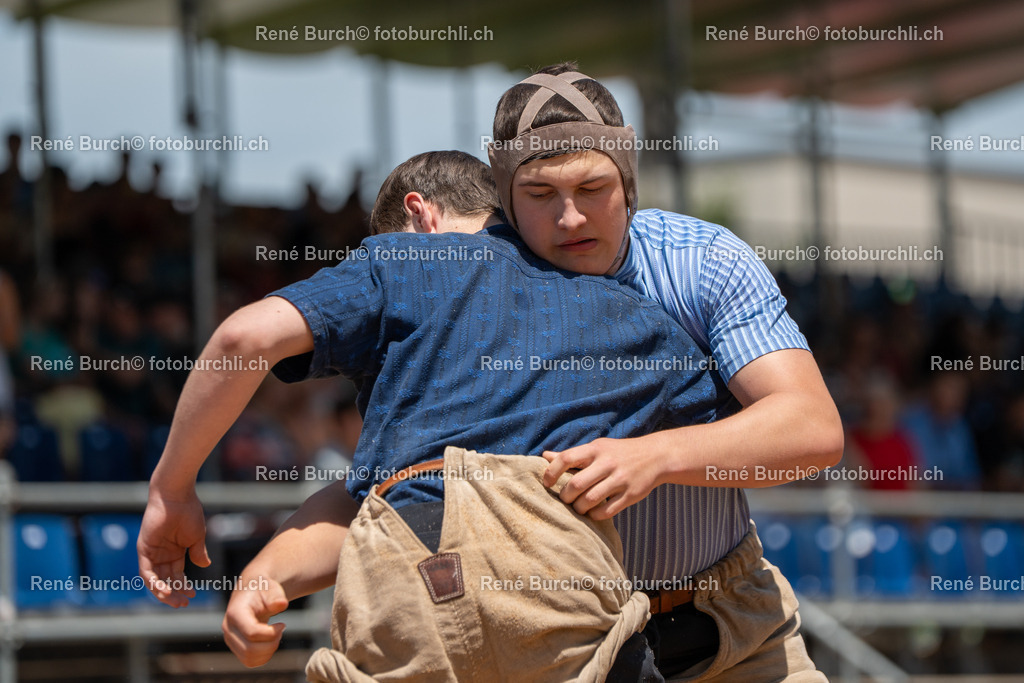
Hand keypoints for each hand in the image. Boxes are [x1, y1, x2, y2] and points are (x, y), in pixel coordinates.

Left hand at [138, 487, 210, 606]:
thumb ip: (198, 552)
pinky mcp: (144, 549)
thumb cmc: (189, 512)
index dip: (184, 587)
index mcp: (175, 552)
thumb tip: (204, 566)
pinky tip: (164, 590)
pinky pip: (146, 571)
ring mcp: (151, 552)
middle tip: (184, 603)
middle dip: (174, 594)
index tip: (193, 595)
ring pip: (154, 580)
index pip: (177, 575)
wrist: (177, 496)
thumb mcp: (196, 537)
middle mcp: (162, 554)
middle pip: (165, 580)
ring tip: (175, 600)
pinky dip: (153, 582)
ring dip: (163, 592)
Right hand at [222, 577, 288, 667]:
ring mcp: (231, 640)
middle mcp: (229, 628)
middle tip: (281, 629)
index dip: (271, 632)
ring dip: (268, 651)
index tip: (283, 624)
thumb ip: (276, 596)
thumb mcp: (271, 588)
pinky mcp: (236, 647)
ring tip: (276, 635)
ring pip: (249, 658)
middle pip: (250, 650)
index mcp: (235, 613)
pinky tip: (270, 641)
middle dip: (271, 643)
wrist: (252, 590)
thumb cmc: (263, 589)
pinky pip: (250, 661)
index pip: (251, 632)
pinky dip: (264, 656)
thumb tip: (282, 604)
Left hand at [542, 436, 661, 519]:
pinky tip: (592, 513)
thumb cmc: (618, 452)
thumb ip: (572, 455)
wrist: (656, 456)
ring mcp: (620, 479)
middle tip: (565, 500)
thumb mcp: (597, 448)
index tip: (547, 484)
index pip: (566, 458)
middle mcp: (607, 463)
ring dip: (579, 508)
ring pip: (590, 499)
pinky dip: (595, 515)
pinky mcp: (631, 495)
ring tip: (578, 508)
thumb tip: (545, 456)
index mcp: (596, 449)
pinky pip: (607, 511)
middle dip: (565, 496)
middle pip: (576, 484)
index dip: (551, 472)